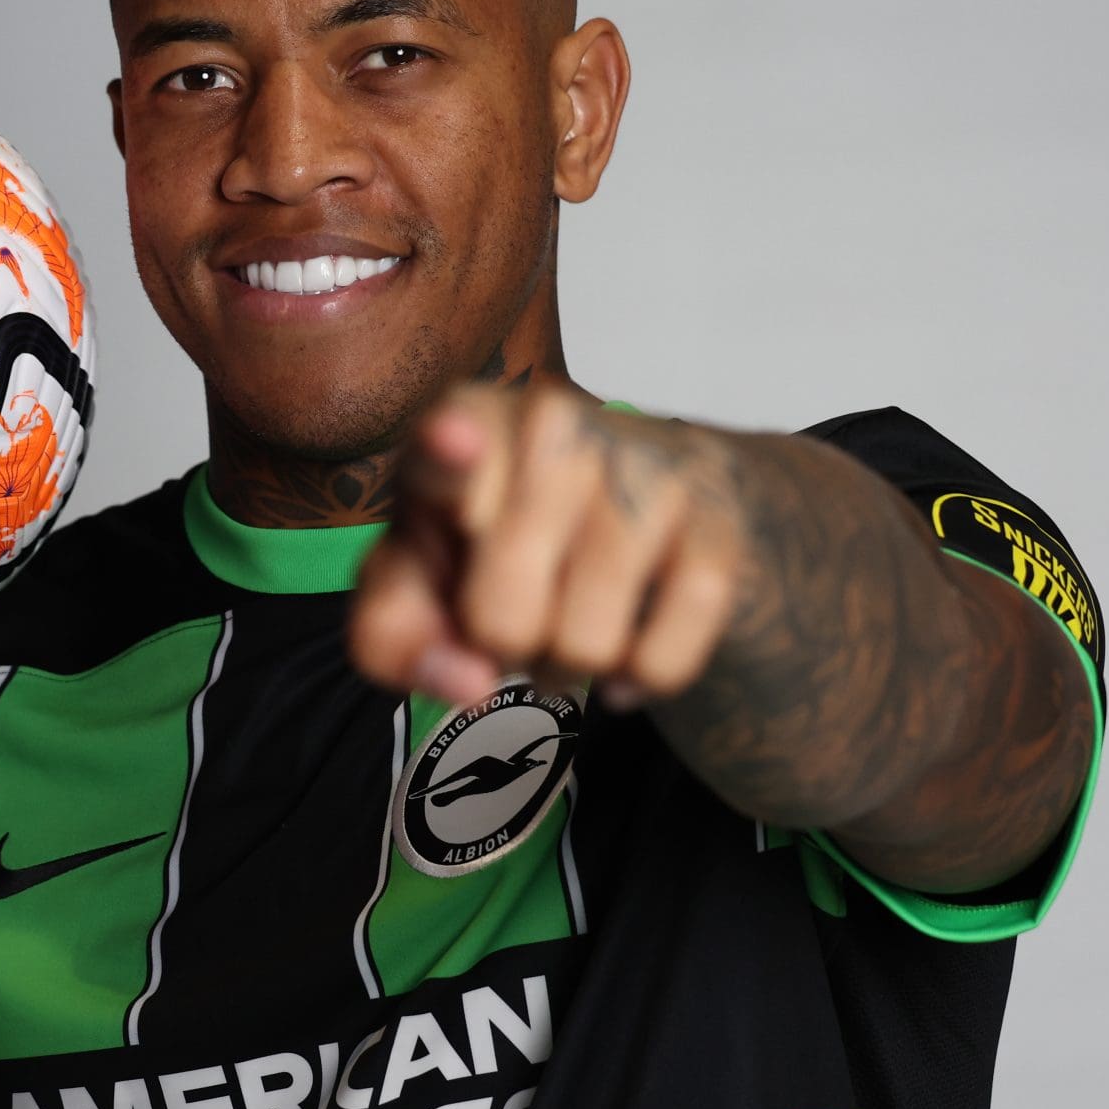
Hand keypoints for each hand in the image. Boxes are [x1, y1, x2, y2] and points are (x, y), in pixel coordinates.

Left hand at [349, 384, 748, 709]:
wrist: (642, 496)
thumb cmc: (492, 537)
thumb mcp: (415, 579)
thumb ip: (393, 635)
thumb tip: (468, 682)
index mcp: (460, 425)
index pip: (448, 446)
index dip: (449, 452)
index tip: (453, 443)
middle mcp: (554, 427)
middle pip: (502, 617)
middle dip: (501, 651)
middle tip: (511, 619)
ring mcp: (644, 468)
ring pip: (587, 644)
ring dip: (568, 667)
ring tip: (565, 625)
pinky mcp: (716, 521)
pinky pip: (664, 658)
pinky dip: (641, 677)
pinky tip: (629, 646)